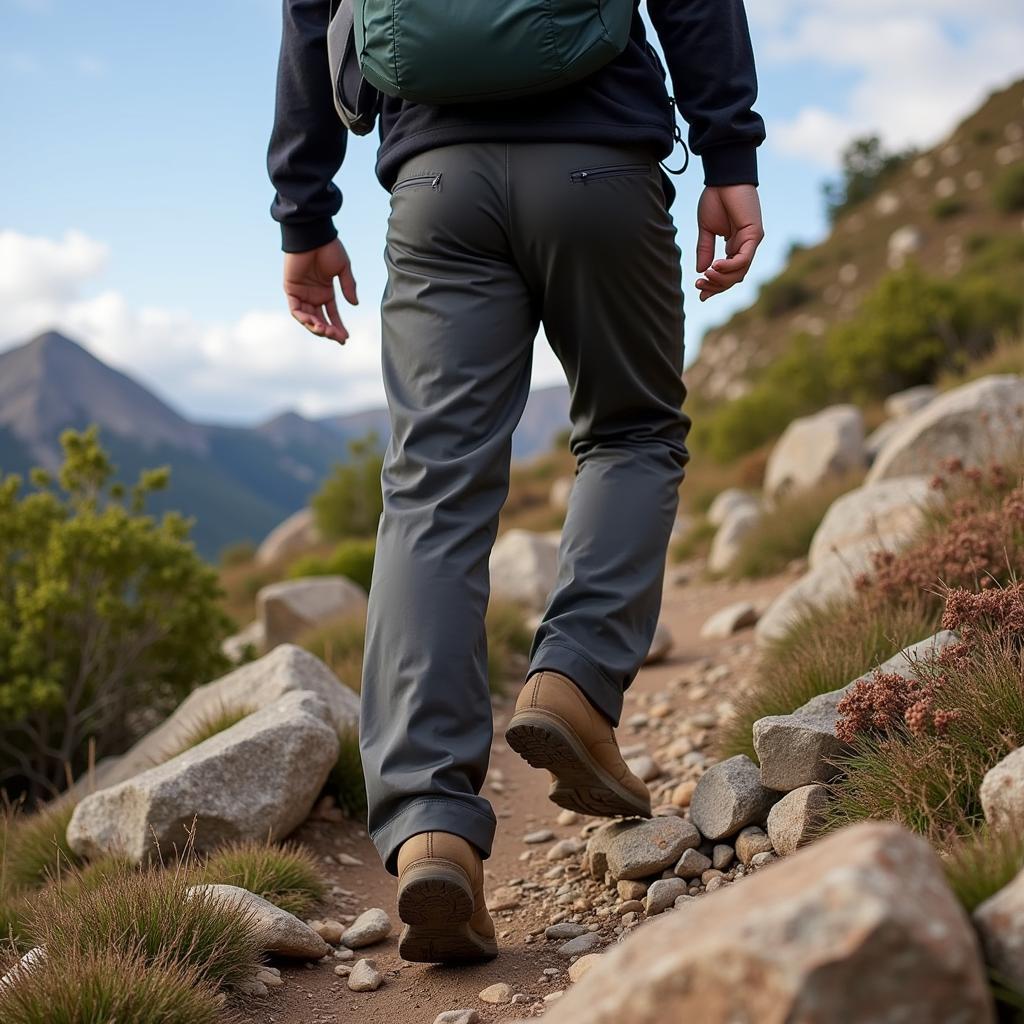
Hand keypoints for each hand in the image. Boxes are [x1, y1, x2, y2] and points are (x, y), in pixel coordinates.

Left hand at [283, 238, 357, 343]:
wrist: (313, 235)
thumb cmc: (329, 248)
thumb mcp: (343, 269)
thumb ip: (348, 286)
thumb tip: (355, 304)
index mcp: (325, 292)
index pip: (332, 315)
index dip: (338, 328)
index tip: (345, 338)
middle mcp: (313, 295)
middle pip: (320, 320)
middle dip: (328, 331)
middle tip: (337, 337)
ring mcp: (301, 293)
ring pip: (307, 318)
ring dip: (316, 327)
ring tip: (326, 332)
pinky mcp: (291, 289)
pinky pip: (296, 309)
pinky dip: (303, 318)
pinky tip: (315, 324)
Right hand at [694, 185, 763, 301]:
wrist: (723, 177)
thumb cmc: (715, 198)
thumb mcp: (706, 230)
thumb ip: (705, 250)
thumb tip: (700, 271)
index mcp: (734, 246)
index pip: (728, 274)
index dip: (715, 286)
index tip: (700, 293)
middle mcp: (745, 246)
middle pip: (735, 277)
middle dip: (716, 285)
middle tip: (699, 285)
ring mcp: (752, 241)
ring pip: (740, 272)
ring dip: (722, 278)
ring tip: (706, 275)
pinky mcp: (755, 234)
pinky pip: (744, 258)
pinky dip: (730, 266)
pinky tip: (715, 266)